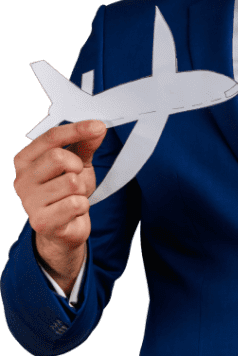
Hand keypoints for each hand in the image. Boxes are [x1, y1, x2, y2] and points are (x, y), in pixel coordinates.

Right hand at [13, 120, 106, 282]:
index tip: (99, 126)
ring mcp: (29, 202)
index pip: (51, 137)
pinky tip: (73, 211)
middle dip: (77, 166)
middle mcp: (22, 179)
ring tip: (73, 197)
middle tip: (76, 177)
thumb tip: (98, 128)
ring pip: (71, 182)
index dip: (77, 130)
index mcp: (26, 160)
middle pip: (58, 157)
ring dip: (81, 190)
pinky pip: (75, 203)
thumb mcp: (78, 164)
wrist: (64, 228)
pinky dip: (82, 206)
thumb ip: (85, 145)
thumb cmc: (66, 193)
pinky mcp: (42, 222)